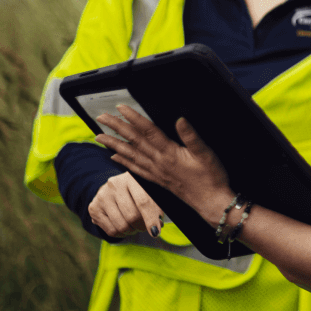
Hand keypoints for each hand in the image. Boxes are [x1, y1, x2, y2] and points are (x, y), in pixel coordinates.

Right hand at [89, 171, 164, 237]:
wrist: (116, 188)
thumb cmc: (139, 191)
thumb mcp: (150, 193)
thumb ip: (156, 207)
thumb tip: (157, 226)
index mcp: (131, 177)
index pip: (143, 201)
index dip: (150, 219)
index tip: (155, 232)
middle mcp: (114, 184)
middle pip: (131, 216)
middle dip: (142, 226)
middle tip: (145, 227)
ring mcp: (102, 196)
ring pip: (121, 226)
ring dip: (132, 231)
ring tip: (135, 226)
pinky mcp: (93, 208)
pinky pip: (111, 231)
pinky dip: (121, 234)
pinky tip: (125, 227)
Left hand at [94, 105, 232, 221]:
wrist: (210, 202)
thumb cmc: (211, 178)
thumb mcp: (206, 154)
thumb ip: (191, 137)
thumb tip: (180, 120)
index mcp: (170, 154)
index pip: (148, 131)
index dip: (134, 118)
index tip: (121, 108)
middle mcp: (158, 162)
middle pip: (134, 141)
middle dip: (117, 128)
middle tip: (102, 117)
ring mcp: (156, 172)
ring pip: (130, 155)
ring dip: (114, 145)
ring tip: (99, 137)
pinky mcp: (157, 180)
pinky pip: (136, 169)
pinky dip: (123, 162)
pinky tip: (114, 157)